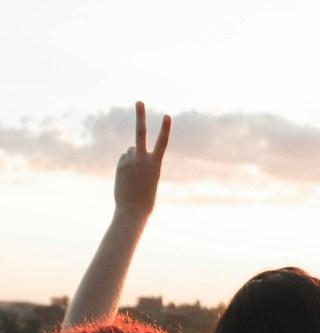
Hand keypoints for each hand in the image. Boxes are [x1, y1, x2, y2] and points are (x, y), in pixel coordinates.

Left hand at [113, 100, 170, 218]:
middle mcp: (142, 159)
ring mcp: (129, 160)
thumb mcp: (149, 179)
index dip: (165, 129)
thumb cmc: (146, 199)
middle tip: (139, 102)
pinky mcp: (120, 164)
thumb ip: (142, 161)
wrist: (132, 211)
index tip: (167, 115)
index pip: (162, 143)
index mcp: (155, 165)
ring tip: (136, 176)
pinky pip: (125, 159)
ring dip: (133, 158)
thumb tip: (129, 149)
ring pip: (131, 150)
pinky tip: (128, 178)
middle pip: (140, 133)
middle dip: (140, 116)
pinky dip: (126, 165)